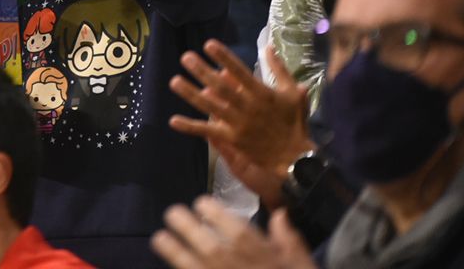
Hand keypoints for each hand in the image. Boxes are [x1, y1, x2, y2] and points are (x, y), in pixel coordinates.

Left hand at [152, 197, 316, 268]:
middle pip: (212, 249)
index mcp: (266, 260)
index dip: (217, 215)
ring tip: (159, 238)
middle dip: (190, 230)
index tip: (200, 202)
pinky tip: (172, 267)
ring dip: (177, 254)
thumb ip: (291, 241)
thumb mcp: (304, 266)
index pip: (239, 233)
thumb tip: (280, 214)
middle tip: (171, 212)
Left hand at [169, 42, 313, 204]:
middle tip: (186, 57)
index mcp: (262, 93)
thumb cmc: (294, 122)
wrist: (294, 157)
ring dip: (191, 94)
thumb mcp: (293, 92)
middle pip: (221, 87)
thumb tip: (269, 47)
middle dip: (202, 71)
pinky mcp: (231, 139)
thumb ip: (279, 69)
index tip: (209, 45)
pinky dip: (190, 127)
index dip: (225, 58)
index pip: (240, 72)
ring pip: (210, 107)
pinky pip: (208, 131)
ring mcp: (238, 124)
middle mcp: (248, 107)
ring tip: (174, 81)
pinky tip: (173, 120)